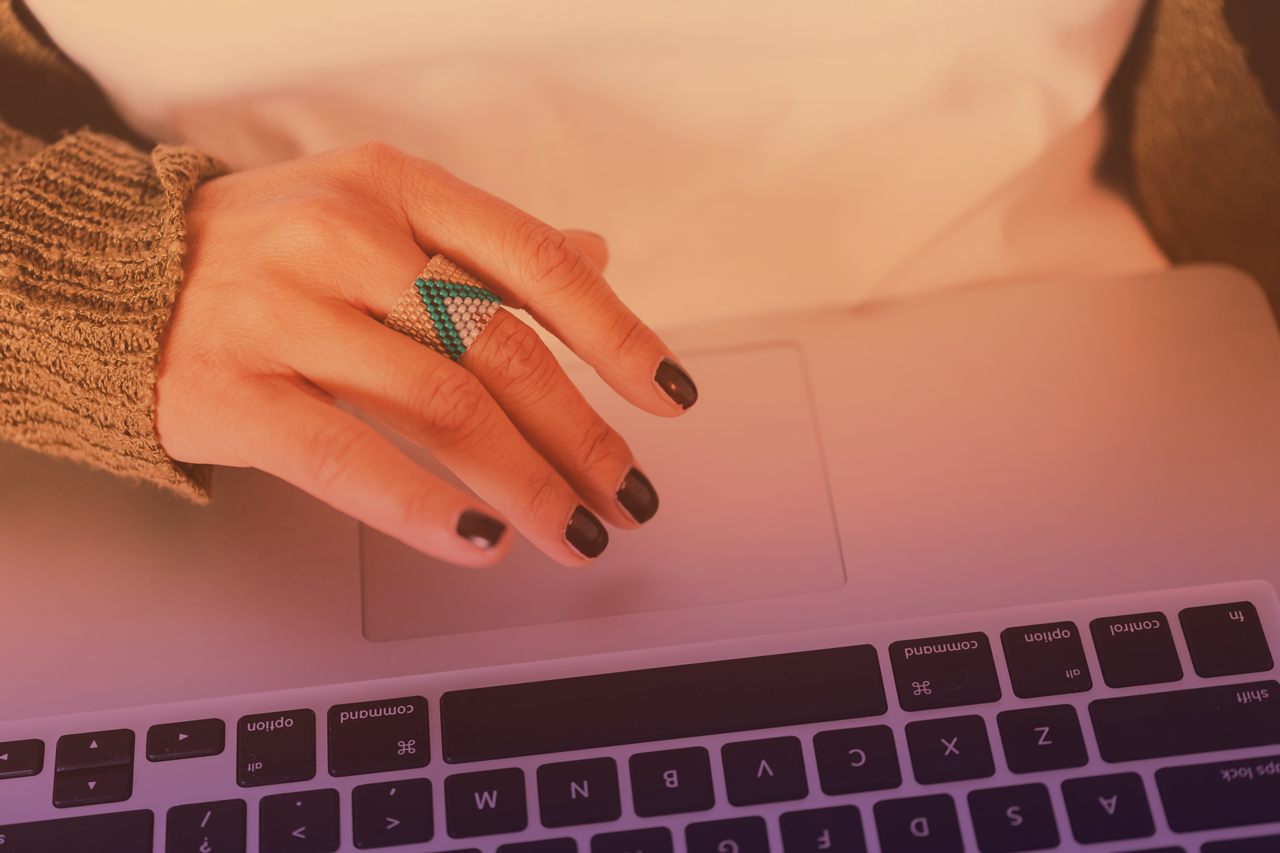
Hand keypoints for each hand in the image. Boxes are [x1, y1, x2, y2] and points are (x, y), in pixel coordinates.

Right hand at [155, 142, 696, 566]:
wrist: (108, 278)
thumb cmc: (262, 250)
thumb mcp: (374, 211)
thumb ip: (482, 242)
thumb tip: (594, 258)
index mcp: (395, 188)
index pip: (533, 261)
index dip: (615, 333)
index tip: (667, 395)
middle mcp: (346, 240)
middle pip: (500, 347)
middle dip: (581, 433)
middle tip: (631, 494)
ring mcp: (285, 314)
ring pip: (441, 405)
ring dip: (527, 483)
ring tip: (576, 533)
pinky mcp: (234, 392)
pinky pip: (348, 458)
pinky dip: (426, 507)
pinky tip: (483, 541)